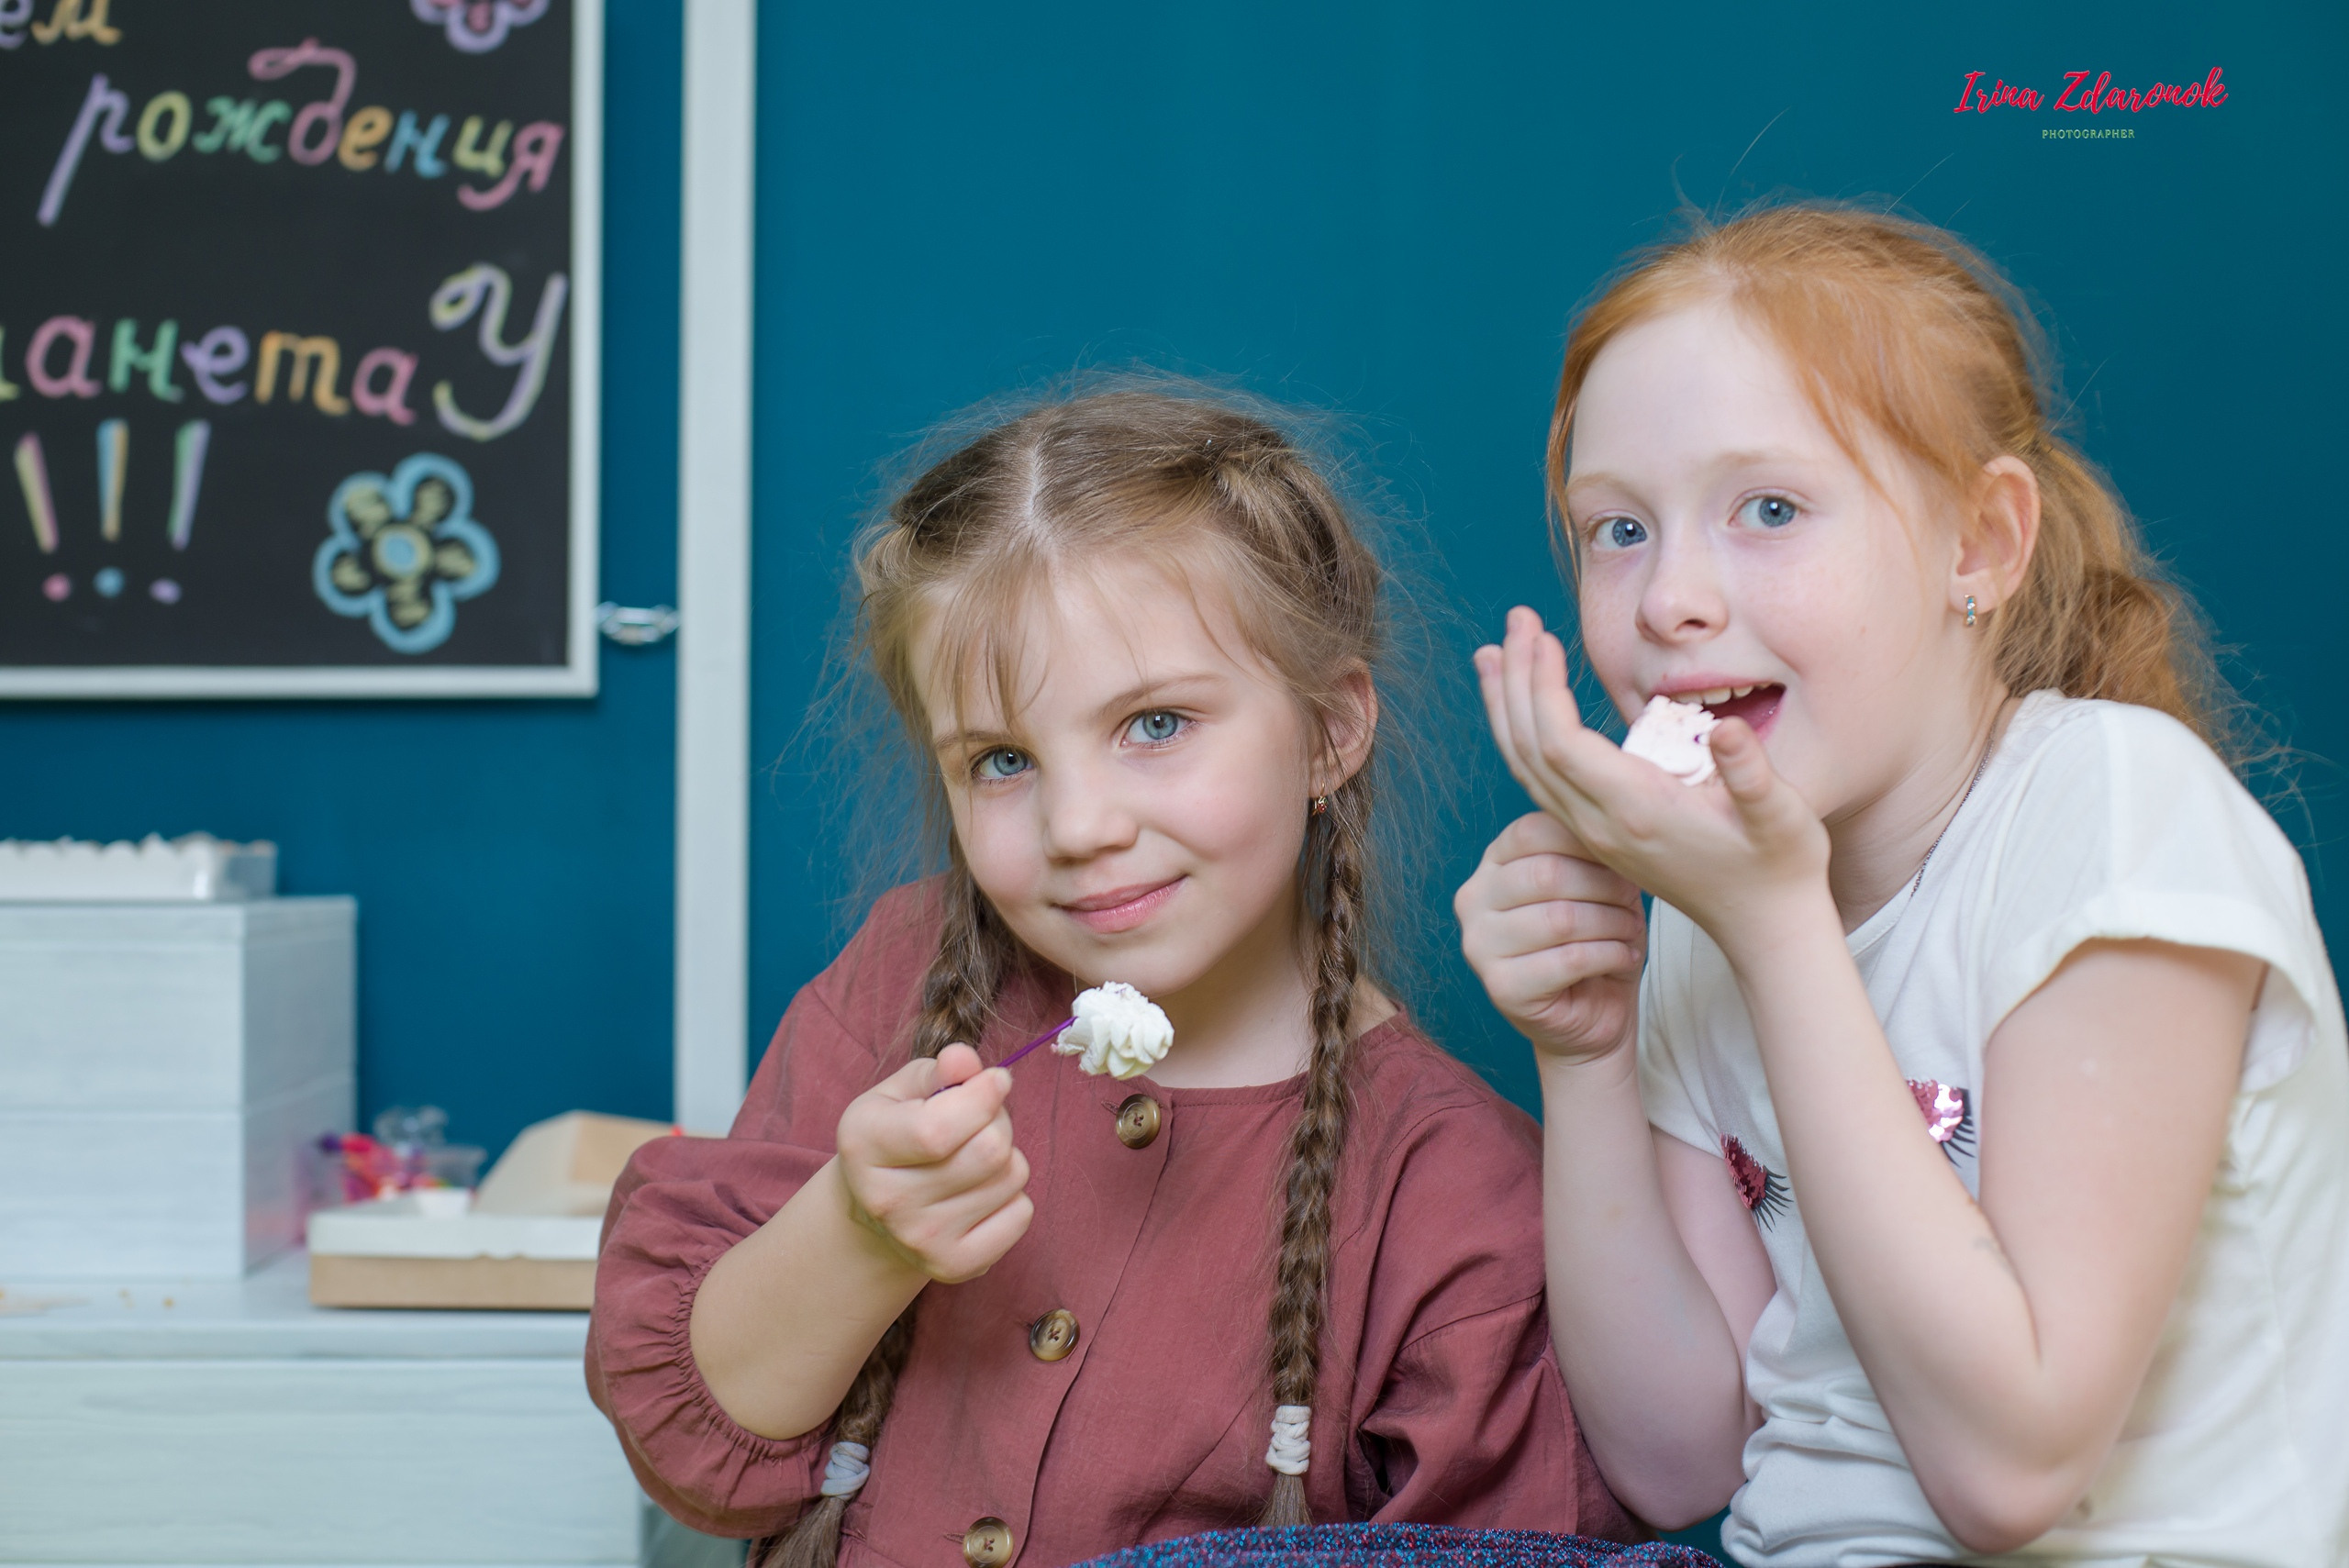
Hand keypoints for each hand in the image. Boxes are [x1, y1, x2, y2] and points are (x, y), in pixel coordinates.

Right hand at [834, 1044, 1033, 1283]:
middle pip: (989, 1151)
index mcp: (864, 1144)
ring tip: (975, 1159)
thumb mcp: (904, 1091)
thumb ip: (938, 1071)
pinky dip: (1013, 1196)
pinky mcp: (953, 1266)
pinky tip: (981, 1193)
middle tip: (981, 1122)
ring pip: (1011, 1178)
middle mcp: (885, 1200)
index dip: (982, 1096)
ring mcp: (919, 1240)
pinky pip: (1021, 1214)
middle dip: (998, 1122)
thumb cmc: (897, 1134)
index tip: (996, 1080)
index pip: (938, 1129)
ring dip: (1007, 1158)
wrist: (875, 1212)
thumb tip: (965, 1059)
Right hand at [1457, 810, 1647, 1063]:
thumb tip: (1613, 831)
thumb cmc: (1593, 940)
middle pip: (1546, 874)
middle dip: (1604, 885)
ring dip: (1612, 923)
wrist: (1591, 1015)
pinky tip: (1623, 957)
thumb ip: (1589, 854)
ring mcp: (1480, 946)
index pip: (1533, 831)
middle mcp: (1474, 901)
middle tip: (1632, 902)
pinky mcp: (1501, 988)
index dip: (1586, 841)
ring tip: (1630, 931)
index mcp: (1493, 865)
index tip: (1620, 860)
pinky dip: (1610, 955)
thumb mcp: (1593, 886)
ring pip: (1560, 918)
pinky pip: (1569, 960)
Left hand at [1474, 607, 1828, 954]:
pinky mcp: (1595, 832)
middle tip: (1515, 619)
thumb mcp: (1784, 818)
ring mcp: (1592, 832)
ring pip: (1525, 766)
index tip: (1543, 636)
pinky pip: (1539, 780)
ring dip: (1505, 706)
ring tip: (1492, 653)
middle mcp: (1600, 824)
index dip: (1543, 688)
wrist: (1764, 925)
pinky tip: (1518, 706)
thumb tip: (1731, 729)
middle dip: (1515, 681)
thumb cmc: (1777, 865)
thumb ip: (1754, 776)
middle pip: (1529, 749)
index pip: (1561, 744)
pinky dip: (1519, 735)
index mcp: (1637, 811)